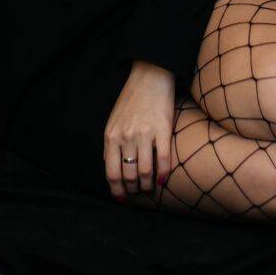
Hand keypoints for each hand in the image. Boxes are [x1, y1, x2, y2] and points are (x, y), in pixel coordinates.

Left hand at [103, 60, 174, 200]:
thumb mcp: (114, 121)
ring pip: (144, 172)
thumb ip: (112, 144)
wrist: (150, 76)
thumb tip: (111, 168)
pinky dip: (163, 174)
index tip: (122, 198)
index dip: (116, 190)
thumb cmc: (131, 100)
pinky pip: (163, 160)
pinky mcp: (162, 130)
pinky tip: (164, 180)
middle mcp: (126, 137)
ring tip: (150, 186)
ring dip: (147, 185)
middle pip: (128, 175)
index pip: (111, 172)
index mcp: (112, 136)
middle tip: (138, 191)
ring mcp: (144, 134)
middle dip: (133, 189)